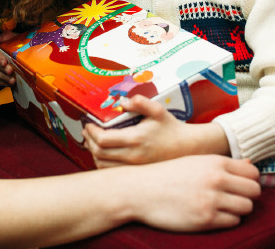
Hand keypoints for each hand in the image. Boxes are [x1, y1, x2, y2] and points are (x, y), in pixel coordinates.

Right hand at [0, 31, 19, 86]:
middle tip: (10, 71)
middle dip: (2, 69)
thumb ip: (6, 36)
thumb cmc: (17, 45)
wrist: (22, 55)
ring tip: (12, 80)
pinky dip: (1, 82)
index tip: (4, 62)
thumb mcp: (14, 38)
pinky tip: (9, 83)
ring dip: (3, 77)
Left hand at [83, 95, 229, 166]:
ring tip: (93, 142)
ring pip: (103, 166)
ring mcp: (134, 167)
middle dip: (89, 142)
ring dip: (94, 154)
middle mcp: (133, 156)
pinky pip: (112, 172)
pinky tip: (105, 153)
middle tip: (87, 132)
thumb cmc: (171, 128)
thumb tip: (122, 101)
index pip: (103, 140)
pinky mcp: (136, 173)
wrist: (187, 148)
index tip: (88, 125)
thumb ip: (140, 102)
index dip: (91, 133)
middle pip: (99, 154)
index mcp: (136, 139)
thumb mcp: (158, 110)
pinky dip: (103, 163)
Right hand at [126, 155, 260, 230]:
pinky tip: (213, 215)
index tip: (240, 185)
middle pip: (254, 191)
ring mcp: (211, 200)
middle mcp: (216, 179)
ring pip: (246, 207)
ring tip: (223, 207)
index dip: (249, 180)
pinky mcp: (205, 219)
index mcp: (215, 162)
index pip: (252, 173)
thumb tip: (251, 164)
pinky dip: (227, 220)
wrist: (141, 190)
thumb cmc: (169, 175)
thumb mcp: (196, 162)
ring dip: (238, 209)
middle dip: (247, 195)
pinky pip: (233, 222)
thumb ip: (224, 164)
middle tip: (234, 198)